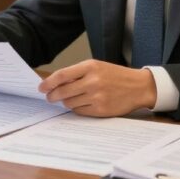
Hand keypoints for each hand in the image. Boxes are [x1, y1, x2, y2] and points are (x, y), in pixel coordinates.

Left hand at [39, 60, 157, 116]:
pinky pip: (79, 111)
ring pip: (69, 103)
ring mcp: (97, 97)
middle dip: (53, 96)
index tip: (41, 87)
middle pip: (62, 92)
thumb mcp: (97, 67)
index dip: (48, 82)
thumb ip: (77, 73)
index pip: (62, 75)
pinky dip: (77, 108)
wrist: (138, 87)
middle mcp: (93, 81)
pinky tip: (83, 103)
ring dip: (66, 102)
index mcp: (90, 67)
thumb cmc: (115, 76)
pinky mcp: (101, 110)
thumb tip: (54, 83)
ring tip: (72, 98)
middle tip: (50, 97)